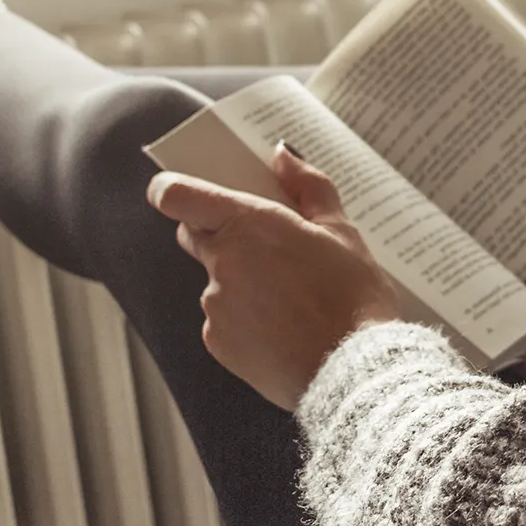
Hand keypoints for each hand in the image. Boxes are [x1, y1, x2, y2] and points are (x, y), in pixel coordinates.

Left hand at [148, 145, 400, 410]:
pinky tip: (283, 328)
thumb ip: (308, 186)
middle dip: (218, 231)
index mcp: (248, 225)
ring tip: (291, 298)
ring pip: (215, 280)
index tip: (175, 190)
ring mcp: (215, 306)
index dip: (170, 189)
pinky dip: (244, 319)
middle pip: (194, 234)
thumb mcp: (342, 231)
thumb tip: (282, 154)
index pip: (177, 196)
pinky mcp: (217, 343)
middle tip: (265, 242)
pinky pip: (222, 320)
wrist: (354, 372)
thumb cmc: (353, 297)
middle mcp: (222, 263)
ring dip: (240, 280)